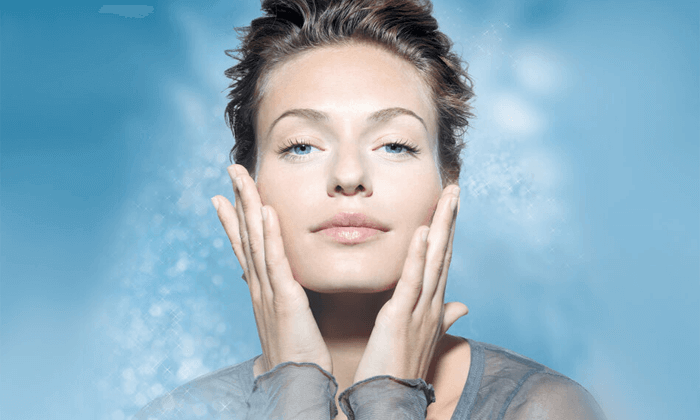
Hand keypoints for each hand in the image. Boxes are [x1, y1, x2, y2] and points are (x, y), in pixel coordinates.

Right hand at [211, 164, 332, 375]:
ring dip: (248, 206)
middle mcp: (259, 287)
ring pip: (255, 241)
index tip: (225, 197)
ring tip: (240, 177)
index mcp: (261, 290)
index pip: (245, 248)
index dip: (234, 220)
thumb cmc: (297, 357)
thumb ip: (283, 302)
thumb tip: (281, 293)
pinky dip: (270, 235)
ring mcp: (269, 292)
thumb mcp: (286, 323)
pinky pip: (276, 262)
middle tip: (231, 170)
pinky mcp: (286, 300)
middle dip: (238, 200)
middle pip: (246, 235)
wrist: (296, 386)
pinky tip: (267, 211)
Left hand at [353, 185, 466, 382]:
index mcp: (432, 305)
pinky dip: (418, 256)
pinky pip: (412, 282)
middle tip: (454, 187)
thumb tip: (463, 305)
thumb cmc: (401, 367)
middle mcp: (431, 304)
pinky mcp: (401, 318)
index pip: (442, 260)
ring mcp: (419, 310)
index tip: (449, 204)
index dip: (447, 231)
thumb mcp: (424, 336)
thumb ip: (443, 317)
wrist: (390, 399)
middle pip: (443, 253)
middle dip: (449, 220)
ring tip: (447, 197)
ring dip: (441, 227)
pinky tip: (422, 231)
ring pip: (434, 260)